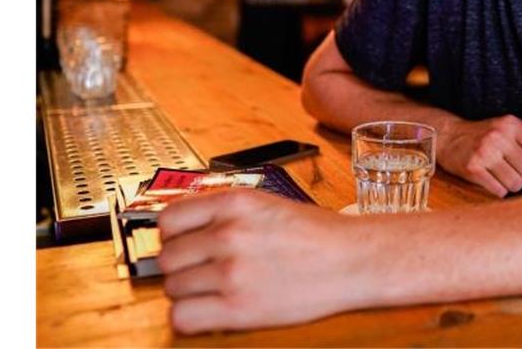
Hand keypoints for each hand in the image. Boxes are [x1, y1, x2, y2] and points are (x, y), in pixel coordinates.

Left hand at [157, 190, 361, 334]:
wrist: (354, 260)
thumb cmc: (319, 234)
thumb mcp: (268, 204)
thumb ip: (226, 213)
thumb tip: (186, 230)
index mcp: (236, 202)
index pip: (169, 220)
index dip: (174, 236)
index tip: (184, 244)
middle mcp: (229, 233)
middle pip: (167, 257)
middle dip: (183, 266)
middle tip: (205, 271)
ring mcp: (232, 271)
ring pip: (172, 288)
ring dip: (189, 292)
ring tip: (215, 290)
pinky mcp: (238, 308)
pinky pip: (182, 317)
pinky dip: (190, 318)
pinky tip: (209, 311)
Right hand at [439, 115, 521, 196]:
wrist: (448, 137)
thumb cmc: (485, 138)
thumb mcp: (510, 139)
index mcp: (512, 124)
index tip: (521, 157)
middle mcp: (499, 136)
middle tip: (508, 166)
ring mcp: (485, 152)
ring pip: (517, 184)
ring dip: (510, 184)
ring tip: (497, 172)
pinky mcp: (473, 168)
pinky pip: (500, 191)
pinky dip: (497, 189)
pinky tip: (488, 177)